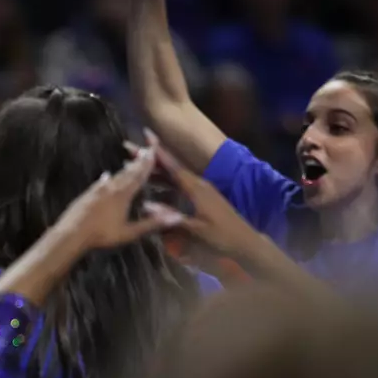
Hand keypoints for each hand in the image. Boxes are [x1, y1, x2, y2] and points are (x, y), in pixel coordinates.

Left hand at [53, 146, 182, 252]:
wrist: (70, 233)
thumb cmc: (102, 235)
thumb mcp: (129, 232)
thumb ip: (152, 224)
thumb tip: (177, 218)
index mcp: (123, 195)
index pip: (139, 176)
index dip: (147, 164)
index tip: (153, 152)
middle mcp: (111, 187)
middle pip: (127, 173)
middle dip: (137, 163)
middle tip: (145, 152)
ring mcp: (97, 190)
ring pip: (114, 176)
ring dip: (123, 169)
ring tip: (129, 163)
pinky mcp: (86, 195)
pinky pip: (100, 183)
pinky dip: (106, 178)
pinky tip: (105, 176)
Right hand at [132, 131, 259, 258]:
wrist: (245, 241)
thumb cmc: (222, 235)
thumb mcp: (196, 229)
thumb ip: (171, 217)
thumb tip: (146, 206)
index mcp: (197, 188)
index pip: (174, 167)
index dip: (159, 153)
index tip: (146, 137)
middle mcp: (199, 184)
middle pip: (172, 167)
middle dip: (153, 157)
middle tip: (132, 148)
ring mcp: (202, 189)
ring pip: (176, 174)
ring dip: (158, 168)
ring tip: (139, 163)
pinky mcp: (203, 196)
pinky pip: (180, 183)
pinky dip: (166, 179)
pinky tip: (156, 181)